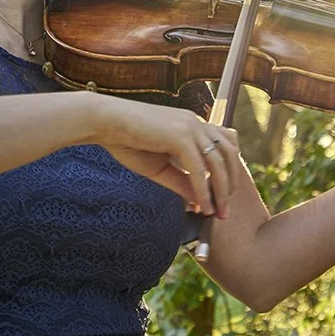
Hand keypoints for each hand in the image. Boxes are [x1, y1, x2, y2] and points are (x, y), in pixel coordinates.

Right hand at [85, 95, 241, 216]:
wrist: (103, 122)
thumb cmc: (126, 141)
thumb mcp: (160, 167)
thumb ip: (182, 181)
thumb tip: (200, 201)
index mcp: (192, 125)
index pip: (224, 147)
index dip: (228, 173)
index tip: (221, 199)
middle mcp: (196, 123)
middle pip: (229, 154)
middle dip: (230, 185)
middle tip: (225, 211)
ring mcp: (190, 127)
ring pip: (218, 162)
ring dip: (221, 190)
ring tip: (217, 212)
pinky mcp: (180, 136)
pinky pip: (199, 168)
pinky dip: (203, 190)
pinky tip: (203, 207)